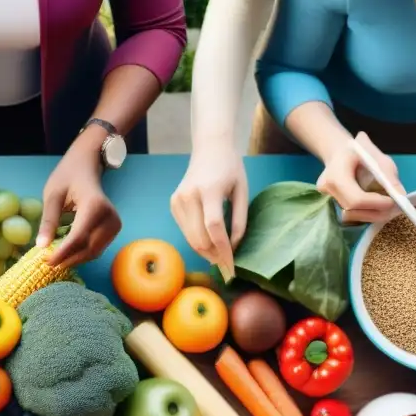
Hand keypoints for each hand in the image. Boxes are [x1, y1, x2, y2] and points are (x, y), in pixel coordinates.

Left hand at [36, 139, 120, 267]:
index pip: (78, 237)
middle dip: (67, 259)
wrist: (86, 166)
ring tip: (55, 257)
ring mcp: (114, 224)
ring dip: (74, 258)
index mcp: (94, 205)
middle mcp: (109, 216)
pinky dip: (81, 253)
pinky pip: (97, 248)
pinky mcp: (113, 229)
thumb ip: (48, 221)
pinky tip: (67, 251)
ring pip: (93, 252)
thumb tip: (41, 246)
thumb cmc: (68, 177)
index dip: (62, 253)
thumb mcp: (52, 195)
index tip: (46, 261)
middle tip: (47, 263)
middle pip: (88, 248)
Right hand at [171, 143, 247, 278]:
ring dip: (206, 252)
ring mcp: (177, 201)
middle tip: (227, 265)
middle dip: (214, 256)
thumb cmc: (230, 168)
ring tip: (220, 256)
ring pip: (190, 239)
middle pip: (199, 238)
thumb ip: (239, 220)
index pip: (214, 227)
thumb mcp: (242, 191)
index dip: (223, 250)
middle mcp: (189, 196)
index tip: (231, 266)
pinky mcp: (173, 204)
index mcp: (209, 190)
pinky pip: (185, 231)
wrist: (210, 148)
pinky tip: (209, 241)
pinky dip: (198, 241)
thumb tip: (233, 246)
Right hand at [317, 132, 400, 223]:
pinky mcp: (330, 206)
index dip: (376, 203)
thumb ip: (388, 175)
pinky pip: (349, 216)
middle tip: (393, 207)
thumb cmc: (357, 151)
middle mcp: (327, 192)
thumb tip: (401, 195)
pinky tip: (373, 206)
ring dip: (371, 214)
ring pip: (351, 217)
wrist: (337, 154)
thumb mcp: (376, 157)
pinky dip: (364, 213)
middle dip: (376, 212)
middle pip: (352, 212)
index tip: (393, 201)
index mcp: (335, 176)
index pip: (355, 199)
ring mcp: (327, 200)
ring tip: (384, 205)